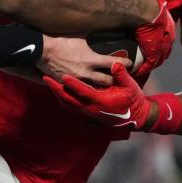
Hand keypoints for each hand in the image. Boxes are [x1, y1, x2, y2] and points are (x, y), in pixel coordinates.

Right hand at [37, 34, 130, 87]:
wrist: (44, 52)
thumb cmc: (62, 41)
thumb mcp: (79, 37)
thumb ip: (91, 37)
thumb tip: (98, 29)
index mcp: (92, 59)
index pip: (114, 63)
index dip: (124, 63)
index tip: (130, 63)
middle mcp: (87, 72)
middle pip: (107, 81)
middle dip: (115, 80)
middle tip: (119, 78)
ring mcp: (78, 80)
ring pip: (95, 88)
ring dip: (101, 87)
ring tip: (106, 87)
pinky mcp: (68, 85)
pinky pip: (81, 89)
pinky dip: (86, 89)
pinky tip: (89, 89)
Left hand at [43, 64, 181, 133]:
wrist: (135, 117)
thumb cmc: (133, 100)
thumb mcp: (130, 87)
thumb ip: (122, 75)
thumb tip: (116, 64)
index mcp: (101, 101)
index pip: (83, 92)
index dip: (73, 84)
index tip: (63, 76)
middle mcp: (92, 108)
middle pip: (69, 99)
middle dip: (56, 88)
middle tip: (45, 77)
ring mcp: (88, 112)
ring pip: (68, 103)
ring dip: (57, 93)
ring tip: (48, 82)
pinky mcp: (88, 112)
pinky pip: (71, 105)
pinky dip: (63, 98)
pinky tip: (58, 91)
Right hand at [132, 0, 175, 80]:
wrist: (146, 10)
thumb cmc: (147, 6)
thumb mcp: (152, 7)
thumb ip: (150, 10)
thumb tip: (143, 6)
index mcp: (169, 27)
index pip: (166, 40)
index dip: (160, 45)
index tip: (153, 48)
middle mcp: (168, 37)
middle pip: (164, 51)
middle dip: (158, 56)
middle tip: (149, 60)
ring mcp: (162, 46)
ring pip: (158, 59)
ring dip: (151, 64)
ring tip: (143, 67)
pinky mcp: (154, 52)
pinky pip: (150, 63)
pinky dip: (145, 68)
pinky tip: (139, 71)